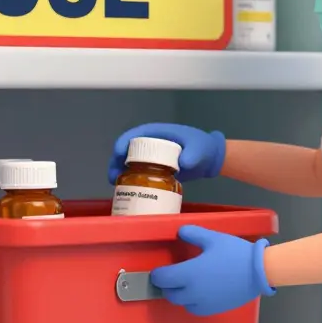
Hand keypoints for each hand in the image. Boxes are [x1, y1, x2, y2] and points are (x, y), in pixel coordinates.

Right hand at [109, 123, 225, 183]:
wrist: (209, 159)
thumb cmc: (202, 147)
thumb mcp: (199, 149)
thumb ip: (193, 154)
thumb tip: (184, 163)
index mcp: (156, 133)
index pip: (134, 135)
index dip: (123, 143)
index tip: (118, 154)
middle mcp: (149, 143)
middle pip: (126, 149)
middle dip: (116, 161)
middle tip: (113, 176)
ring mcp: (150, 157)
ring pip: (128, 162)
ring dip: (119, 172)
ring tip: (115, 185)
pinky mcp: (153, 169)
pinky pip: (137, 172)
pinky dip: (129, 179)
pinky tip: (126, 190)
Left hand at [150, 225, 273, 315]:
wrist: (258, 272)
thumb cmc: (234, 253)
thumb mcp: (212, 237)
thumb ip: (192, 233)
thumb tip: (179, 232)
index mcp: (188, 273)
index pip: (162, 279)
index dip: (157, 274)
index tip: (159, 270)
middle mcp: (192, 292)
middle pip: (169, 294)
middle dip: (166, 285)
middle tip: (171, 276)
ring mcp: (203, 303)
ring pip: (181, 303)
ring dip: (179, 294)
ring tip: (185, 284)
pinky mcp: (213, 309)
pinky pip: (194, 309)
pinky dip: (191, 302)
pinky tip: (198, 292)